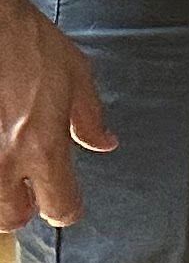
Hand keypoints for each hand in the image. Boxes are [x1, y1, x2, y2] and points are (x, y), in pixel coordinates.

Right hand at [0, 0, 111, 230]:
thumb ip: (89, 117)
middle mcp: (7, 157)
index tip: (69, 205)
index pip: (59, 206)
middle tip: (31, 195)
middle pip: (11, 217)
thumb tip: (103, 142)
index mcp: (43, 146)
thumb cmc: (29, 45)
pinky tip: (1, 148)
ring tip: (11, 177)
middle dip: (23, 212)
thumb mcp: (77, 77)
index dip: (67, 210)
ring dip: (0, 195)